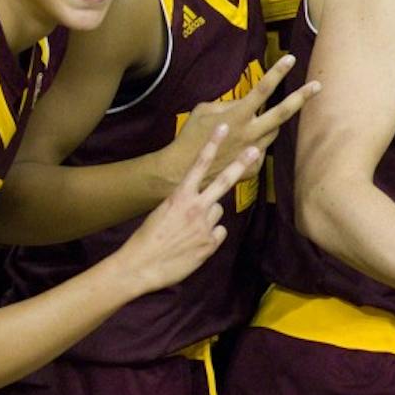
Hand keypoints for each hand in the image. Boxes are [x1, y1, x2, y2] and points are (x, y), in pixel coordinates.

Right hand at [121, 125, 256, 294]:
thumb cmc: (147, 239)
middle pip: (224, 181)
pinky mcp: (211, 242)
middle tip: (255, 149)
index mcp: (179, 196)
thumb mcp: (162, 212)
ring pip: (217, 212)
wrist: (140, 266)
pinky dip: (210, 237)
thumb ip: (184, 203)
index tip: (223, 127)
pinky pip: (218, 232)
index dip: (212, 145)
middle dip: (240, 163)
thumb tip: (202, 201)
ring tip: (187, 232)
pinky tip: (194, 245)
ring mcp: (205, 225)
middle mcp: (195, 207)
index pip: (198, 165)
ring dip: (208, 218)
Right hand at [162, 54, 318, 186]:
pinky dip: (254, 145)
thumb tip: (242, 103)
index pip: (262, 90)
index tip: (291, 59)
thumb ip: (227, 104)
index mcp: (237, 115)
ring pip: (273, 132)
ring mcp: (253, 151)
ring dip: (269, 124)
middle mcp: (250, 133)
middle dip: (302, 97)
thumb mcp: (204, 110)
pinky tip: (237, 149)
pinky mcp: (254, 167)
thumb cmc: (191, 136)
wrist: (184, 171)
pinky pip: (260, 150)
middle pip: (282, 113)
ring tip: (252, 124)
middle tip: (318, 85)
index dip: (277, 73)